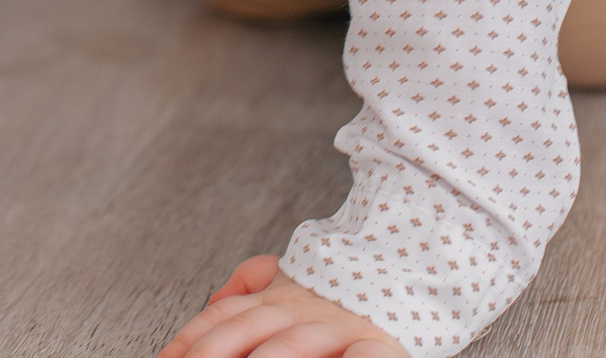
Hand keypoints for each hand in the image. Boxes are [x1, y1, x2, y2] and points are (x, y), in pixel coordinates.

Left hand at [155, 255, 406, 357]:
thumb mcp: (295, 278)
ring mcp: (341, 326)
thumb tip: (213, 298)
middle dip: (212, 355)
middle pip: (247, 331)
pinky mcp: (380, 344)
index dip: (190, 339)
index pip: (224, 318)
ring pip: (294, 345)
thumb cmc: (346, 286)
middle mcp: (304, 308)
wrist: (415, 257)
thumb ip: (254, 283)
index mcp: (280, 295)